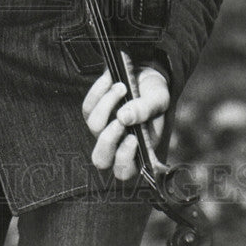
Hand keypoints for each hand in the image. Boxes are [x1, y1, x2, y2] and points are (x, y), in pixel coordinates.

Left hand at [82, 63, 169, 180]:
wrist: (144, 74)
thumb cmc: (154, 94)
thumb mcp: (157, 100)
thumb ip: (145, 110)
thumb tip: (124, 117)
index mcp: (138, 151)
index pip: (124, 171)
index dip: (124, 158)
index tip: (133, 137)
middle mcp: (117, 145)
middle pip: (100, 159)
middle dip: (108, 139)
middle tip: (120, 119)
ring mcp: (102, 130)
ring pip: (94, 127)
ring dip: (107, 104)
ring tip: (122, 87)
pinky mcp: (92, 113)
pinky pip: (88, 107)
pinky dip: (98, 92)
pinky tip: (110, 80)